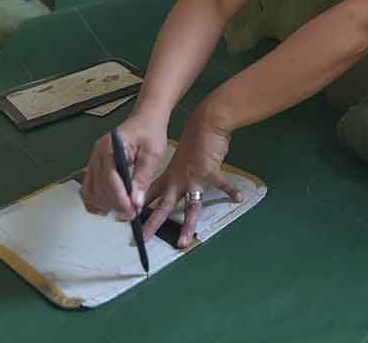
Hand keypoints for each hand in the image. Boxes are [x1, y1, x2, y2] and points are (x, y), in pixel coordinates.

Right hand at [81, 110, 167, 219]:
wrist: (146, 118)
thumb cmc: (150, 131)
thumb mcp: (153, 153)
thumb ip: (143, 177)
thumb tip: (136, 201)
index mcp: (111, 146)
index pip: (110, 178)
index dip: (119, 198)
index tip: (131, 211)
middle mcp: (98, 153)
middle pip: (99, 187)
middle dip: (115, 204)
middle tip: (132, 214)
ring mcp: (95, 159)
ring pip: (90, 190)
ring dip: (104, 205)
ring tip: (122, 211)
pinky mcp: (96, 166)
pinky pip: (88, 187)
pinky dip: (94, 200)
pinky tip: (106, 208)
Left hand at [143, 107, 241, 247]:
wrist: (205, 125)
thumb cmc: (193, 140)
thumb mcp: (179, 157)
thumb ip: (176, 172)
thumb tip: (176, 183)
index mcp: (169, 176)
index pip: (151, 195)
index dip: (140, 207)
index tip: (128, 220)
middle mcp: (178, 181)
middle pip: (163, 207)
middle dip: (152, 225)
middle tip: (142, 240)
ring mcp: (194, 180)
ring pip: (189, 207)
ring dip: (187, 226)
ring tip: (184, 242)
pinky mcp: (210, 174)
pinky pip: (223, 184)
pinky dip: (231, 190)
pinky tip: (239, 197)